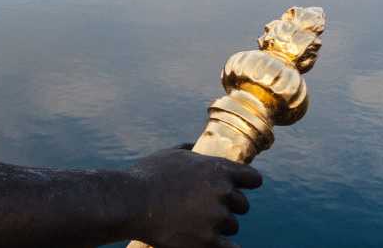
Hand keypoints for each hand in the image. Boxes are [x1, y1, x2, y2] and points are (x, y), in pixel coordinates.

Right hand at [130, 147, 261, 247]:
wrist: (129, 201)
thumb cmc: (147, 176)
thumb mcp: (170, 155)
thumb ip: (190, 152)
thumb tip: (195, 146)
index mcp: (217, 169)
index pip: (252, 178)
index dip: (248, 184)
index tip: (241, 189)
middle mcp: (222, 192)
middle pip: (242, 205)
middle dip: (228, 207)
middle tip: (207, 209)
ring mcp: (216, 218)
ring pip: (232, 225)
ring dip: (219, 226)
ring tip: (195, 223)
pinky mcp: (207, 241)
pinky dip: (223, 247)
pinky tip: (214, 244)